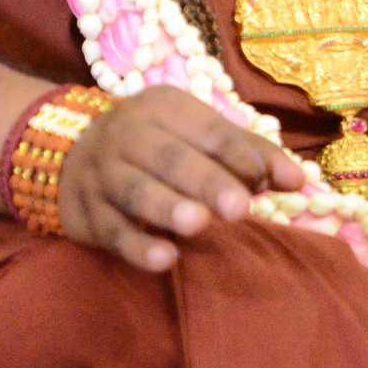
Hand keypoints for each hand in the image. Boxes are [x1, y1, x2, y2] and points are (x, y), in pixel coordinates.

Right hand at [55, 88, 309, 271]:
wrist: (68, 151)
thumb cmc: (155, 145)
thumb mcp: (194, 134)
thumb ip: (245, 154)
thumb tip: (298, 181)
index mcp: (164, 109)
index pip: (209, 131)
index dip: (244, 155)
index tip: (279, 182)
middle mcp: (129, 135)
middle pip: (170, 159)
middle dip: (206, 182)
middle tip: (240, 208)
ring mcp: (103, 175)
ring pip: (136, 191)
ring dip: (167, 207)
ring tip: (198, 224)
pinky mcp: (86, 214)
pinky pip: (112, 230)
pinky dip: (137, 245)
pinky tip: (164, 258)